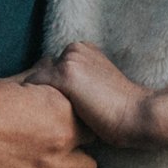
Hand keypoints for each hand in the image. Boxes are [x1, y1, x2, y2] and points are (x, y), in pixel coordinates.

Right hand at [0, 75, 97, 167]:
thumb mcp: (13, 82)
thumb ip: (40, 77)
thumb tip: (51, 65)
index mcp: (59, 105)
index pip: (89, 112)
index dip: (79, 115)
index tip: (68, 118)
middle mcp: (62, 135)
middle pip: (93, 139)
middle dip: (80, 138)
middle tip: (61, 138)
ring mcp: (50, 164)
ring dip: (73, 165)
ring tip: (55, 161)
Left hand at [36, 42, 163, 149]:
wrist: (138, 115)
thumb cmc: (119, 110)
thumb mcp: (97, 85)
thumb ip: (78, 82)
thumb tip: (48, 94)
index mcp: (83, 48)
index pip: (49, 66)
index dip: (46, 89)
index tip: (47, 106)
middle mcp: (74, 48)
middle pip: (39, 72)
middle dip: (38, 92)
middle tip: (39, 113)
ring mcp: (69, 61)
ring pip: (33, 80)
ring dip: (33, 98)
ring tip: (36, 118)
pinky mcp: (66, 76)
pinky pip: (32, 88)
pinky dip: (29, 103)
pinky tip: (35, 120)